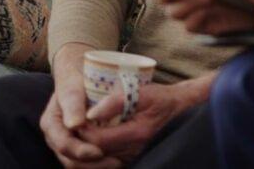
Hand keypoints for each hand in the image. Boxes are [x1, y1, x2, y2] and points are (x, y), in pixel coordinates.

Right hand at [40, 45, 120, 168]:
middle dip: (93, 164)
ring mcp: (66, 145)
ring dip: (98, 167)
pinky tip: (116, 159)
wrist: (79, 76)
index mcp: (51, 123)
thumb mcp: (72, 84)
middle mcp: (56, 138)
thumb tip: (74, 124)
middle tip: (116, 161)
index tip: (99, 151)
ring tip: (118, 162)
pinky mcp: (78, 148)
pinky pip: (87, 164)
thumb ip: (72, 101)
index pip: (63, 145)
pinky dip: (100, 164)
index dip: (81, 151)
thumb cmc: (75, 78)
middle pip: (71, 161)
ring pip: (79, 166)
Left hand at [77, 81, 195, 163]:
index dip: (83, 131)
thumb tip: (90, 113)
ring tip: (80, 133)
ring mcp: (134, 156)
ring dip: (87, 149)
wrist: (179, 107)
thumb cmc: (159, 97)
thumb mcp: (139, 91)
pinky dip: (97, 153)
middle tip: (73, 125)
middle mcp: (135, 149)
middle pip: (97, 153)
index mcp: (137, 133)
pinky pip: (108, 161)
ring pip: (101, 161)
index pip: (99, 140)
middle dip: (81, 141)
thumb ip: (114, 101)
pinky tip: (91, 140)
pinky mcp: (132, 158)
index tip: (76, 118)